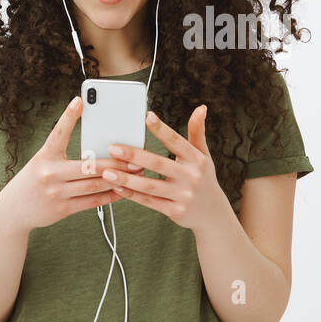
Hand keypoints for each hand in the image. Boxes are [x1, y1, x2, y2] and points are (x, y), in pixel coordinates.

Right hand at [0, 95, 133, 233]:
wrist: (13, 211)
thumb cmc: (33, 182)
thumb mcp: (42, 164)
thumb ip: (64, 157)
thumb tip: (97, 151)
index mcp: (44, 157)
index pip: (58, 133)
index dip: (68, 116)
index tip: (79, 100)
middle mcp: (49, 173)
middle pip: (89, 165)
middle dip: (116, 162)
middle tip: (135, 157)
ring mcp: (56, 193)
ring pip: (95, 184)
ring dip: (119, 178)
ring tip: (135, 172)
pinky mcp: (63, 209)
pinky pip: (93, 201)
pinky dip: (110, 195)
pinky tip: (122, 190)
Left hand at [100, 106, 231, 230]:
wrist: (213, 213)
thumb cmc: (203, 178)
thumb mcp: (203, 155)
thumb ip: (197, 132)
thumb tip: (201, 108)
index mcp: (196, 159)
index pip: (176, 141)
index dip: (162, 129)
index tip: (147, 116)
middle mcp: (191, 176)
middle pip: (158, 164)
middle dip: (134, 155)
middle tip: (112, 148)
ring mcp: (183, 195)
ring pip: (150, 185)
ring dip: (127, 178)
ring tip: (107, 172)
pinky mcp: (175, 211)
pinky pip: (150, 202)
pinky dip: (132, 195)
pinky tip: (116, 187)